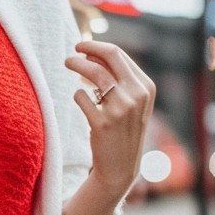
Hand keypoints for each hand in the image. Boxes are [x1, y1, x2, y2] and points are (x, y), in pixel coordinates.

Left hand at [64, 40, 154, 198]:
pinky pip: (82, 97)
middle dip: (88, 48)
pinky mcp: (103, 123)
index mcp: (146, 87)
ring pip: (94, 73)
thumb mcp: (132, 103)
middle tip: (73, 49)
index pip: (119, 54)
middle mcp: (136, 95)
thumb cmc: (123, 130)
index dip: (97, 47)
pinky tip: (80, 98)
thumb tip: (92, 54)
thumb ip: (119, 79)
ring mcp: (121, 109)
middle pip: (109, 57)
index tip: (83, 47)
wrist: (120, 167)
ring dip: (77, 64)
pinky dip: (77, 94)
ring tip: (67, 63)